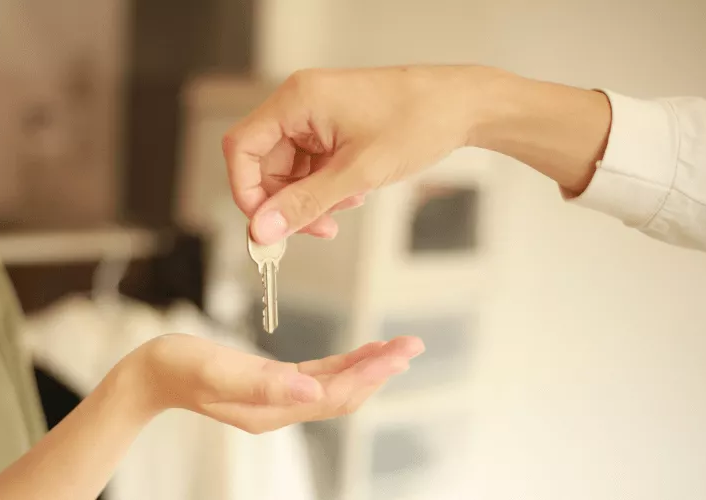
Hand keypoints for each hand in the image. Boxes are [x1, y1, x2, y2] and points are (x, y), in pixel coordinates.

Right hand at [124, 334, 423, 433]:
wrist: (148, 374)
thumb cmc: (176, 366)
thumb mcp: (216, 368)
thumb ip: (263, 381)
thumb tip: (314, 390)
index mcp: (269, 408)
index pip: (333, 396)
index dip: (369, 374)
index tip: (399, 352)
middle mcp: (279, 409)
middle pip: (342, 395)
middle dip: (379, 370)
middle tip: (413, 345)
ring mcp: (275, 400)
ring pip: (334, 388)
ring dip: (367, 368)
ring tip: (398, 348)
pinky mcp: (270, 386)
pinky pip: (318, 380)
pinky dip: (344, 366)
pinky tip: (361, 353)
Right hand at [222, 65, 490, 244]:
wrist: (463, 107)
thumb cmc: (418, 122)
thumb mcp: (357, 173)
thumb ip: (305, 203)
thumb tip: (263, 230)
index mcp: (297, 100)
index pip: (243, 148)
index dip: (247, 191)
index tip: (265, 226)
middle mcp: (300, 103)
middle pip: (264, 164)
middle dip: (287, 202)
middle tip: (316, 229)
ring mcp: (316, 115)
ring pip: (289, 170)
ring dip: (310, 198)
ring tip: (345, 206)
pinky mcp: (331, 127)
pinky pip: (310, 165)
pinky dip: (325, 187)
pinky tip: (354, 193)